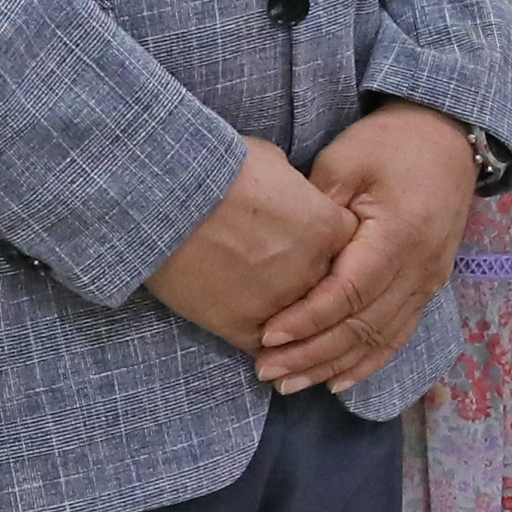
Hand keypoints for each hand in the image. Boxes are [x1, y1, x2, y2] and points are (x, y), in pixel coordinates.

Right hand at [147, 137, 352, 355]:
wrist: (161, 200)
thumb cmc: (215, 170)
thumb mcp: (270, 163)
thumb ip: (295, 188)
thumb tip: (292, 194)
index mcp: (328, 228)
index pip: (349, 248)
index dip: (331, 248)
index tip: (313, 245)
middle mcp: (313, 271)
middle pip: (329, 289)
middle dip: (313, 284)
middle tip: (286, 276)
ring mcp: (281, 304)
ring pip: (301, 325)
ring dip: (290, 322)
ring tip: (270, 315)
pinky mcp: (243, 327)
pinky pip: (265, 348)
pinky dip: (262, 345)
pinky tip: (254, 338)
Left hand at [258, 104, 482, 392]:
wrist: (447, 138)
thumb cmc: (389, 144)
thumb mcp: (344, 161)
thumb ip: (316, 211)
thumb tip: (282, 257)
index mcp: (399, 235)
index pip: (349, 293)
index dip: (307, 319)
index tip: (268, 335)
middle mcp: (420, 268)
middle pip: (363, 327)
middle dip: (312, 354)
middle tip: (266, 370)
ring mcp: (429, 282)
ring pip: (380, 339)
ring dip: (333, 366)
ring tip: (289, 384)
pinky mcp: (429, 287)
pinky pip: (398, 335)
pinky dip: (367, 363)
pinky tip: (336, 382)